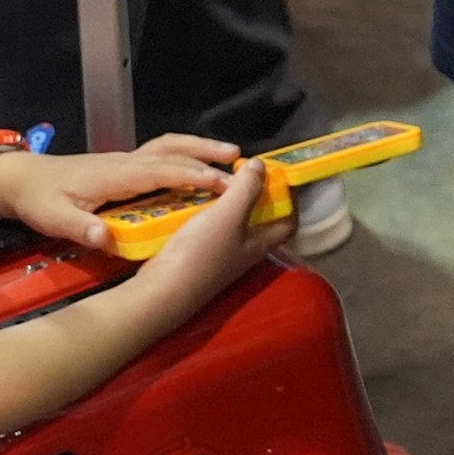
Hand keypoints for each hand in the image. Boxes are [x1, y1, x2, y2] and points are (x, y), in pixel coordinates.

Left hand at [0, 131, 242, 249]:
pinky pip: (163, 152)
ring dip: (201, 147)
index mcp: (115, 176)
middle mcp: (126, 162)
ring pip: (170, 146)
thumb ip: (80, 229)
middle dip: (209, 158)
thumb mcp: (53, 219)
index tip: (225, 184)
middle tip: (243, 168)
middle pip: (173, 151)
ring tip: (232, 154)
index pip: (162, 171)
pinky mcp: (124, 164)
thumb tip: (105, 239)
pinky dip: (187, 152)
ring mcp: (125, 160)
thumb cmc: (39, 200)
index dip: (194, 176)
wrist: (20, 179)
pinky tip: (200, 163)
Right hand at [129, 157, 293, 315]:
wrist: (163, 289)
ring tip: (220, 179)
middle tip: (245, 172)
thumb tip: (262, 165)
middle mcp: (245, 251)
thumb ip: (247, 189)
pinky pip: (211, 229)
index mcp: (261, 243)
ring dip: (230, 202)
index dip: (290, 200)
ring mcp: (222, 256)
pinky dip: (208, 212)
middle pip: (261, 221)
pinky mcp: (199, 257)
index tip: (278, 177)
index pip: (288, 223)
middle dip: (256, 196)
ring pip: (234, 224)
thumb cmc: (202, 253)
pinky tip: (196, 199)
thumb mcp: (228, 214)